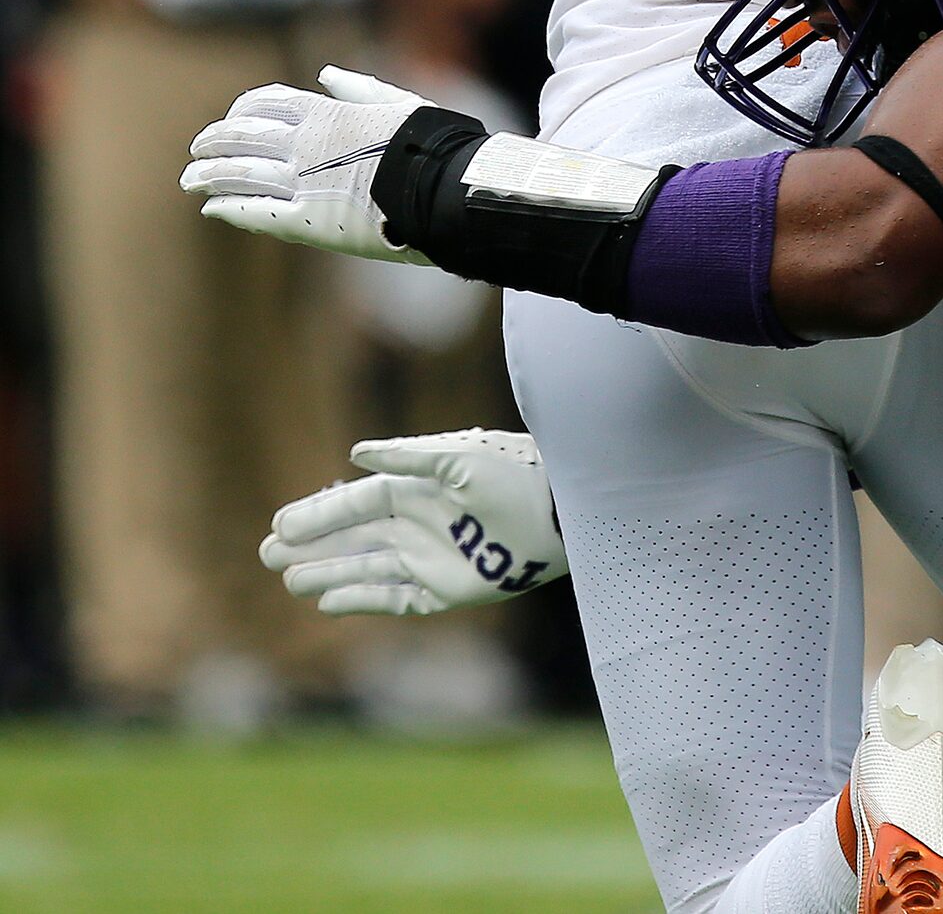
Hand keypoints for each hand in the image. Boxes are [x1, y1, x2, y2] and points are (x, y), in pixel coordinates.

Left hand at [181, 66, 436, 262]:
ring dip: (209, 175)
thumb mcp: (400, 103)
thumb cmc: (433, 144)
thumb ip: (360, 89)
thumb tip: (327, 74)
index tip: (231, 120)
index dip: (242, 111)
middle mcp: (305, 145)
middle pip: (241, 138)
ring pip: (239, 174)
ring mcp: (303, 184)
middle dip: (214, 143)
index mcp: (327, 113)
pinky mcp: (308, 222)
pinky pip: (257, 212)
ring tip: (190, 180)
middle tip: (197, 150)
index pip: (265, 104)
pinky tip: (212, 206)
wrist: (448, 189)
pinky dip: (230, 207)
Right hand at [261, 429, 566, 616]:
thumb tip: (354, 454)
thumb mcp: (460, 457)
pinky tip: (329, 602)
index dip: (321, 513)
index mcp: (420, 488)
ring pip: (367, 569)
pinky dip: (363, 600)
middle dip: (313, 544)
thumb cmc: (513, 474)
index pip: (358, 502)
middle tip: (266, 552)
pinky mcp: (447, 590)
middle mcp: (420, 524)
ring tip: (288, 578)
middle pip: (354, 538)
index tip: (281, 523)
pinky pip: (396, 598)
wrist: (560, 512)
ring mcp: (431, 558)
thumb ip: (409, 456)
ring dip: (328, 573)